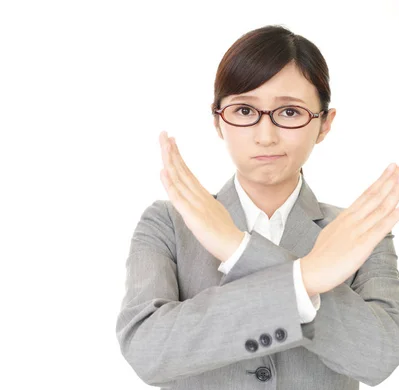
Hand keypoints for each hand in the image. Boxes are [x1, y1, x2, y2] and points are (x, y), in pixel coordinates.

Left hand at [158, 131, 244, 261]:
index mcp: (202, 195)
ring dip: (169, 160)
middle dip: (171, 151)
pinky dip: (170, 184)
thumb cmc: (223, 232)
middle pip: (182, 169)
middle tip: (163, 133)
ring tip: (163, 144)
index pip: (187, 171)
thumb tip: (194, 197)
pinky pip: (178, 198)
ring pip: (179, 178)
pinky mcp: (192, 216)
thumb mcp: (212, 212)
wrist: (234, 246)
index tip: (171, 142)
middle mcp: (198, 195)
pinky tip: (163, 171)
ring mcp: (195, 204)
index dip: (178, 156)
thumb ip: (202, 203)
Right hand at [301, 161, 398, 294]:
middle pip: (376, 195)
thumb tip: (354, 221)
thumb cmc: (321, 256)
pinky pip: (381, 228)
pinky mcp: (362, 245)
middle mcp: (352, 220)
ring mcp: (357, 231)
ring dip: (395, 190)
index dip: (381, 180)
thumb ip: (346, 225)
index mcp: (345, 216)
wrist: (311, 271)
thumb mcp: (332, 233)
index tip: (392, 168)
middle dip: (392, 178)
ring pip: (380, 207)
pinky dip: (394, 216)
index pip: (367, 194)